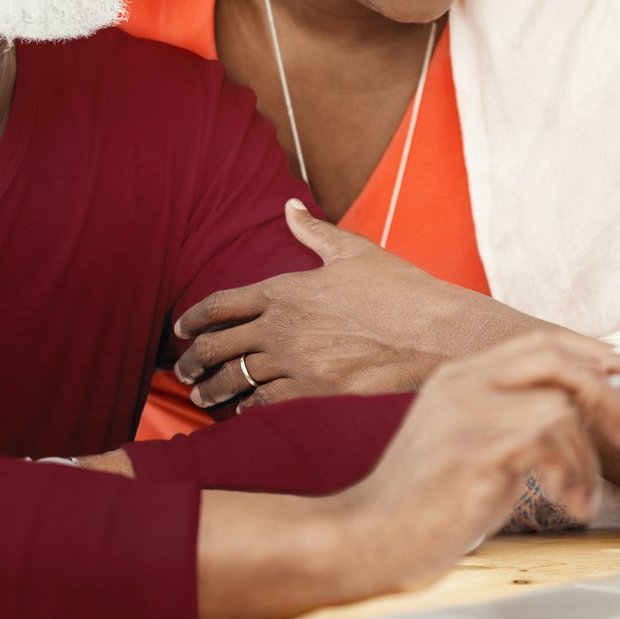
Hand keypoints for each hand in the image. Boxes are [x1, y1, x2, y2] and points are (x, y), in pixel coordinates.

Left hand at [173, 201, 534, 410]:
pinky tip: (242, 413)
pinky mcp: (314, 395)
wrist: (438, 334)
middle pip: (218, 346)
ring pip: (237, 381)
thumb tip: (288, 205)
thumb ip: (314, 232)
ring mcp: (296, 364)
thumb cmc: (402, 290)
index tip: (181, 329)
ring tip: (202, 397)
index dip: (195, 318)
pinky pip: (265, 406)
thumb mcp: (355, 251)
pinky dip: (248, 410)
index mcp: (286, 289)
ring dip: (214, 391)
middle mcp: (282, 327)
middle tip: (183, 371)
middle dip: (194, 361)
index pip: (221, 304)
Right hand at [331, 333, 619, 594]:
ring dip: (588, 460)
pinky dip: (572, 476)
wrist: (369, 538)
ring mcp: (464, 413)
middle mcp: (463, 384)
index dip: (594, 353)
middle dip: (610, 394)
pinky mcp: (471, 450)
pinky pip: (546, 443)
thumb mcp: (475, 445)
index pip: (541, 342)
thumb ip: (518, 420)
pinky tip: (571, 504)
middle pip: (556, 360)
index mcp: (462, 376)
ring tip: (582, 498)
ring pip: (558, 409)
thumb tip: (587, 414)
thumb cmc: (426, 502)